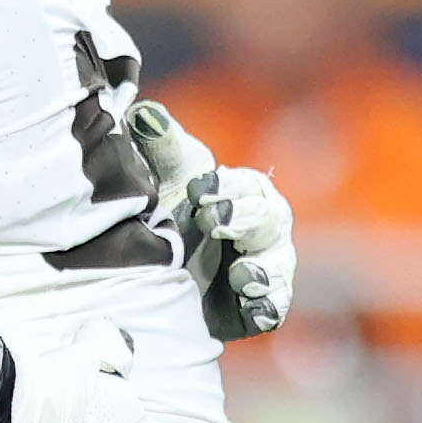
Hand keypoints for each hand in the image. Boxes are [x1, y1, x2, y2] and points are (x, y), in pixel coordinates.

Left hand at [130, 100, 295, 339]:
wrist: (151, 284)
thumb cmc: (168, 219)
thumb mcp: (162, 184)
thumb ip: (160, 148)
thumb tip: (143, 112)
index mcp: (241, 195)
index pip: (247, 185)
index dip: (228, 187)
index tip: (199, 191)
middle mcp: (260, 230)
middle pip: (270, 220)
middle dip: (245, 220)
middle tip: (212, 222)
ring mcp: (262, 271)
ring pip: (278, 265)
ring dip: (263, 269)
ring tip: (242, 275)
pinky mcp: (255, 310)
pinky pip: (273, 308)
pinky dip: (266, 308)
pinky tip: (253, 310)